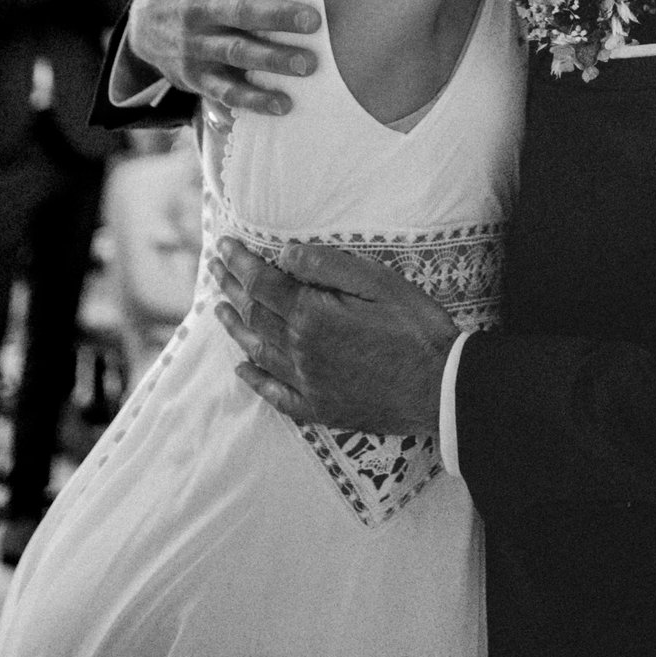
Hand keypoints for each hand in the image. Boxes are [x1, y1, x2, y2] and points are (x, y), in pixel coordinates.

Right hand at [125, 0, 319, 115]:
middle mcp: (199, 8)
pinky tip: (285, 105)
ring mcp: (196, 45)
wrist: (141, 26)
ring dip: (273, 61)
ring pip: (236, 53)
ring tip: (310, 66)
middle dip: (276, 16)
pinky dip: (253, 100)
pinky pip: (226, 91)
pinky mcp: (198, 76)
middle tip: (316, 20)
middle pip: (240, 12)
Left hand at [210, 237, 457, 434]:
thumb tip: (284, 254)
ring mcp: (308, 385)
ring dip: (235, 328)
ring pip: (259, 353)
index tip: (224, 246)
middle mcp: (301, 352)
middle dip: (231, 288)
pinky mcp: (320, 410)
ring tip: (219, 309)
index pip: (264, 284)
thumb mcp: (378, 282)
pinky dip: (255, 381)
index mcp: (313, 317)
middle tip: (214, 268)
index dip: (241, 263)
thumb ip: (328, 267)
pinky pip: (276, 396)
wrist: (441, 388)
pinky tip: (243, 370)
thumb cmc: (415, 328)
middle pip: (256, 316)